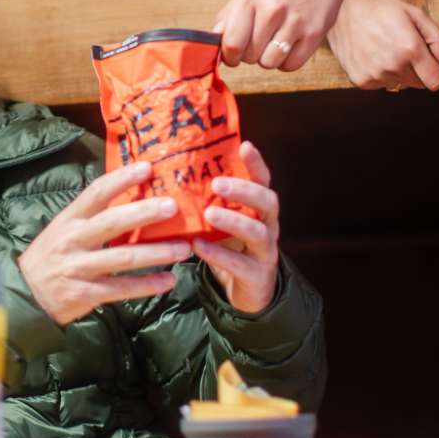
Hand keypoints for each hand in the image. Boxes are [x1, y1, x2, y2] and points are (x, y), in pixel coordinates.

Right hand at [18, 163, 193, 325]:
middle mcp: (74, 240)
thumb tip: (135, 193)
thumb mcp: (64, 228)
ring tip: (183, 249)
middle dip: (145, 213)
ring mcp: (80, 268)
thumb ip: (94, 214)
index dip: (122, 178)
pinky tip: (169, 280)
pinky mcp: (86, 293)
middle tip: (173, 207)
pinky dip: (147, 285)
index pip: (97, 193)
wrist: (24, 293)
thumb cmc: (52, 254)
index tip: (148, 168)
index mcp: (70, 219)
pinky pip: (122, 288)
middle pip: (113, 222)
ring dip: (157, 253)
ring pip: (124, 257)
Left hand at [194, 142, 282, 314]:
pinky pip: (240, 264)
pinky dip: (218, 254)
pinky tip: (198, 246)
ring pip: (258, 232)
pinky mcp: (256, 275)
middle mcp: (268, 226)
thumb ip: (208, 204)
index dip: (256, 164)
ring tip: (209, 214)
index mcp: (260, 210)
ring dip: (234, 221)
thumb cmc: (230, 249)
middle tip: (218, 184)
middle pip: (268, 202)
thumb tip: (170, 177)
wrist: (248, 292)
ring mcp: (265, 251)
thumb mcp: (222, 224)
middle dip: (245, 191)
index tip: (245, 145)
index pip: (263, 181)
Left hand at [213, 0, 352, 70]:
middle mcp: (272, 8)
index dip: (230, 56)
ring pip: (270, 63)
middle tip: (260, 40)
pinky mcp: (314, 34)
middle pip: (250, 56)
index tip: (234, 53)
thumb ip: (227, 18)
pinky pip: (291, 66)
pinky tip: (290, 44)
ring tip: (275, 42)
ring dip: (269, 58)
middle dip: (251, 54)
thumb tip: (212, 43)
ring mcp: (295, 22)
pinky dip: (287, 61)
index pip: (232, 44)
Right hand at [327, 0, 438, 90]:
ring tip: (388, 50)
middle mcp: (393, 66)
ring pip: (401, 84)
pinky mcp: (362, 81)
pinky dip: (383, 74)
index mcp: (410, 49)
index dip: (438, 73)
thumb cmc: (382, 10)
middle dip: (419, 70)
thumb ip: (437, 39)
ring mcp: (376, 75)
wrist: (343, 12)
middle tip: (407, 49)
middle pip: (420, 84)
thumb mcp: (415, 14)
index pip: (436, 81)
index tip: (434, 64)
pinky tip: (376, 56)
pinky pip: (383, 85)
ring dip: (400, 72)